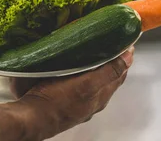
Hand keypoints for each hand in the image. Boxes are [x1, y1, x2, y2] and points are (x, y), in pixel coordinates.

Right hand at [0, 49, 133, 140]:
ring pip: (91, 82)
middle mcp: (91, 102)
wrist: (31, 118)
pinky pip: (76, 85)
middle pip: (106, 79)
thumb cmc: (56, 100)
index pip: (119, 75)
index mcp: (100, 96)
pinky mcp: (63, 102)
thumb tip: (128, 58)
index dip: (123, 59)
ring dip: (94, 68)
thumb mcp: (86, 84)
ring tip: (90, 52)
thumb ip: (108, 72)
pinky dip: (79, 74)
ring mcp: (77, 103)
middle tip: (108, 43)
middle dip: (110, 62)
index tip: (123, 43)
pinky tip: (71, 70)